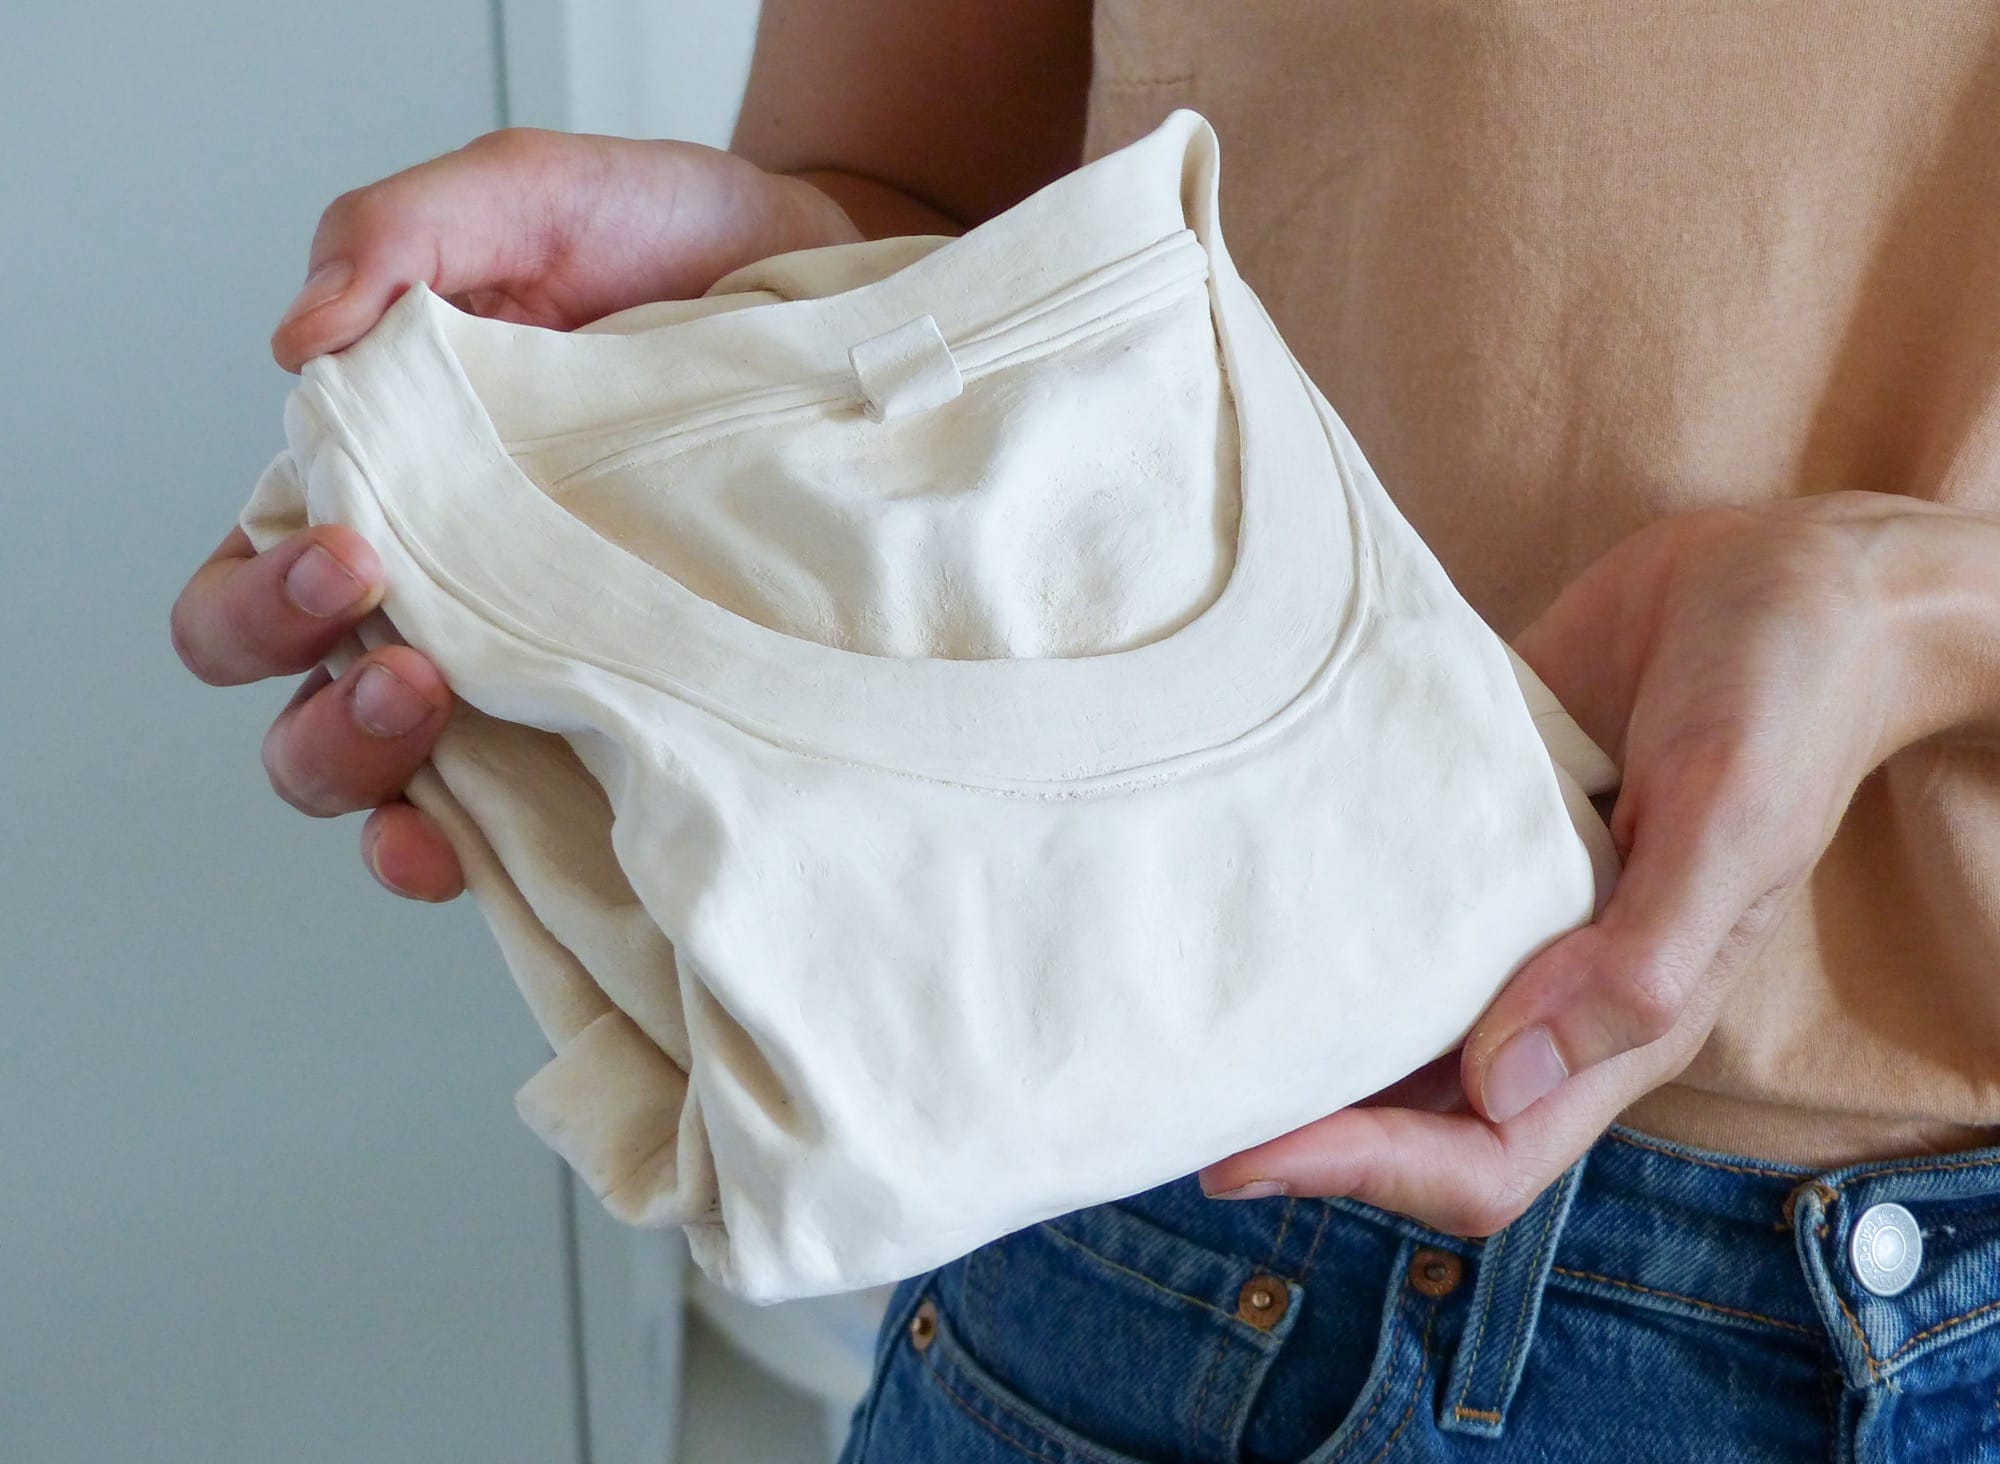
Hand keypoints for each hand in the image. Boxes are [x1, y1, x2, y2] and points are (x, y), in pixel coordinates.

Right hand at [171, 129, 862, 900]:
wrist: (832, 284)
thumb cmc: (667, 240)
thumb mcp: (525, 195)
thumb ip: (395, 236)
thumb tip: (294, 347)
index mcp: (384, 493)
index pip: (255, 584)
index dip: (266, 598)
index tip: (355, 560)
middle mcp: (445, 603)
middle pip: (304, 718)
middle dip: (328, 723)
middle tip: (414, 673)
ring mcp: (541, 670)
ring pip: (409, 792)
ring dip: (398, 796)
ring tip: (458, 745)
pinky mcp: (637, 706)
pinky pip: (550, 816)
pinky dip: (515, 848)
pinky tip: (519, 849)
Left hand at [1198, 492, 1999, 1232]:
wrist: (1783, 577)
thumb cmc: (1786, 699)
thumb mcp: (1732, 825)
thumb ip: (1638, 961)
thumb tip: (1504, 1076)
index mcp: (1622, 1014)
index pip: (1487, 1151)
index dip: (1370, 1171)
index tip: (1248, 1155)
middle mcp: (1548, 981)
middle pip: (1409, 1100)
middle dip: (1299, 1116)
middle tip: (1173, 1092)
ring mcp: (1501, 905)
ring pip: (1382, 1006)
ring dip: (1295, 1024)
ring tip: (1177, 1014)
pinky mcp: (1465, 825)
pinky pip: (1378, 893)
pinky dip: (1312, 911)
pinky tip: (1229, 891)